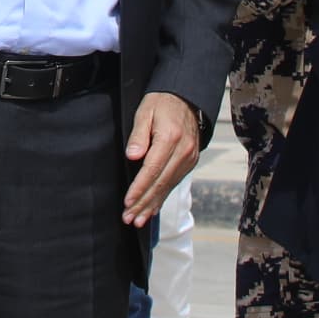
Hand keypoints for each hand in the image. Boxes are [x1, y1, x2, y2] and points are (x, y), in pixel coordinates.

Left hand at [122, 91, 202, 226]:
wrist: (187, 98)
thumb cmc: (162, 103)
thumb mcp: (145, 111)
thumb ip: (138, 134)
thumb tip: (132, 156)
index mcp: (170, 138)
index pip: (152, 169)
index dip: (139, 188)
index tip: (127, 202)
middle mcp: (183, 151)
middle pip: (161, 183)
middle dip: (143, 203)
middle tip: (129, 218)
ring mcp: (189, 158)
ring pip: (168, 186)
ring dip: (152, 205)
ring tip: (138, 219)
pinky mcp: (191, 162)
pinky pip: (174, 183)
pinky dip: (162, 197)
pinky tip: (152, 209)